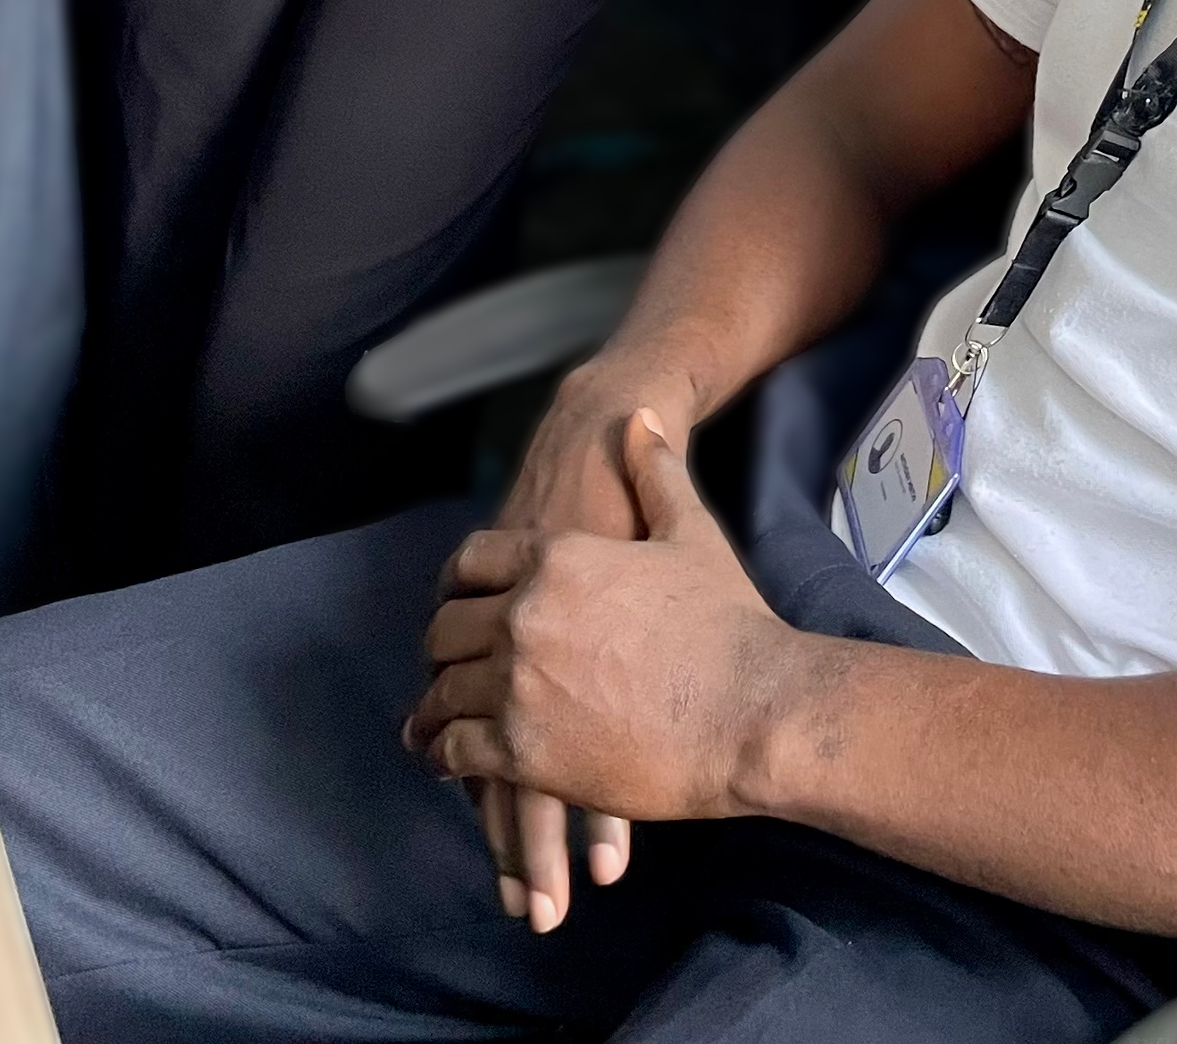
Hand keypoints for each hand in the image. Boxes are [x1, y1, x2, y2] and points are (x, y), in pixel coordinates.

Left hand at [473, 355, 693, 921]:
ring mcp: (517, 684)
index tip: (456, 598)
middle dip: (441, 647)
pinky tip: (446, 760)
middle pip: (447, 628)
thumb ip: (655, 471)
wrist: (748, 708)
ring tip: (427, 724)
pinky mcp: (522, 752)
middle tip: (442, 664)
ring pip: (443, 693)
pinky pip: (456, 750)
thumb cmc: (726, 620)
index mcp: (558, 557)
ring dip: (434, 707)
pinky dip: (444, 755)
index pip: (474, 560)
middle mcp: (524, 615)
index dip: (460, 581)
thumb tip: (639, 416)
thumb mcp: (691, 531)